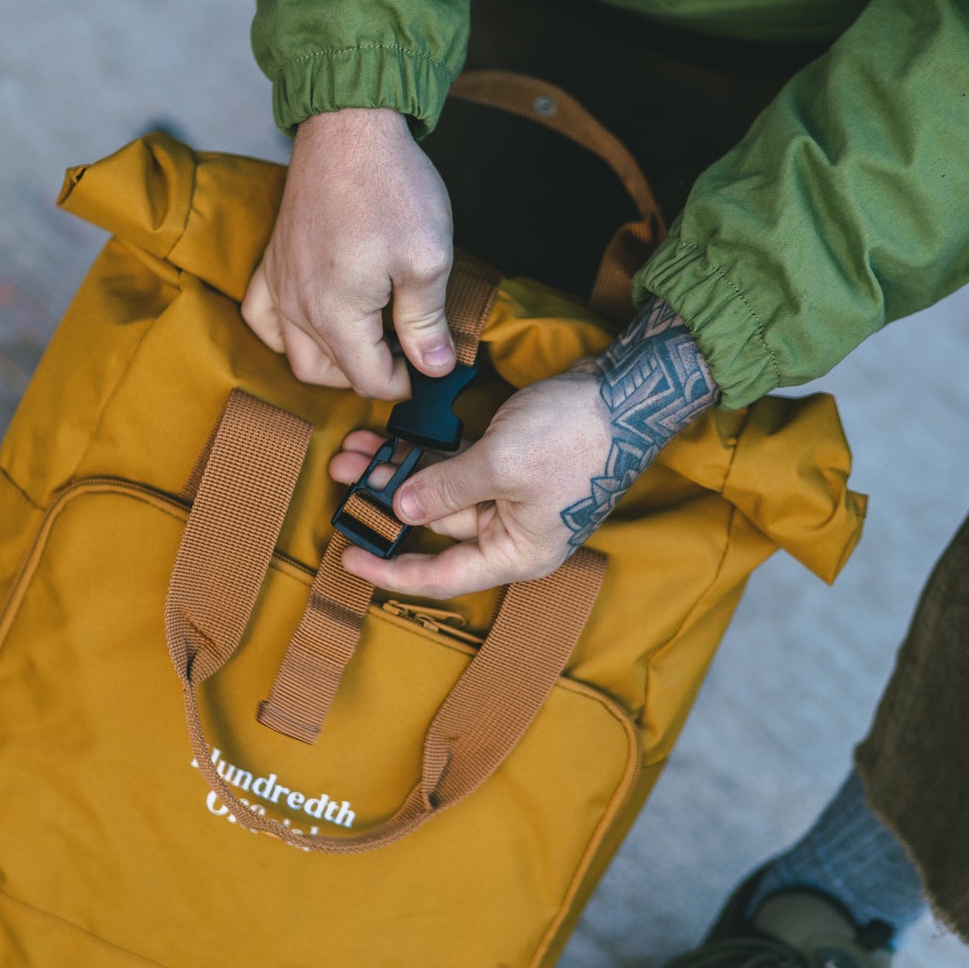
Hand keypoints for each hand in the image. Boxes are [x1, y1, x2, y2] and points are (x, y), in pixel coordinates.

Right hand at [243, 108, 453, 399]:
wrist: (348, 127)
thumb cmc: (390, 187)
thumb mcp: (427, 258)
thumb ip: (427, 322)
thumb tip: (435, 367)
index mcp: (336, 315)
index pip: (368, 379)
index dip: (404, 383)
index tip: (427, 367)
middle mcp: (298, 307)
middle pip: (328, 374)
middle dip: (367, 374)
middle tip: (403, 353)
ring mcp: (279, 284)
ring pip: (293, 353)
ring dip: (329, 361)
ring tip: (365, 342)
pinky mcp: (272, 261)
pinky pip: (261, 317)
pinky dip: (282, 333)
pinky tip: (310, 322)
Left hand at [329, 297, 718, 598]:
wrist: (627, 391)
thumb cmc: (575, 437)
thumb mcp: (500, 464)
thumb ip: (445, 490)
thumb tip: (400, 508)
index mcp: (518, 553)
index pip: (444, 577)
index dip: (393, 570)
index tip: (350, 557)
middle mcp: (513, 533)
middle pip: (437, 529)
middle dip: (385, 499)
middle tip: (341, 474)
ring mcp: (512, 498)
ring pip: (442, 492)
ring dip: (400, 470)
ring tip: (354, 449)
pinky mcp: (510, 464)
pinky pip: (457, 467)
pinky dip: (425, 455)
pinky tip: (389, 439)